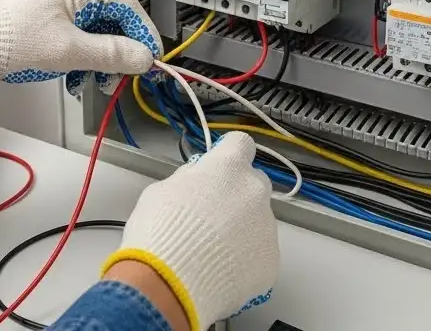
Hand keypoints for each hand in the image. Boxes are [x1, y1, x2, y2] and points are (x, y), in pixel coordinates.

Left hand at [0, 0, 159, 93]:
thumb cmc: (11, 41)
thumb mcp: (69, 51)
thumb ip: (111, 53)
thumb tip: (144, 57)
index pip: (126, 6)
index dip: (143, 32)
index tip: (152, 57)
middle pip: (112, 22)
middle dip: (120, 52)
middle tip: (122, 76)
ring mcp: (58, 12)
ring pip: (96, 37)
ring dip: (101, 62)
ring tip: (94, 83)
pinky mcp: (48, 30)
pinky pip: (79, 45)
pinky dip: (83, 63)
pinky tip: (75, 81)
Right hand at [101, 133, 278, 330]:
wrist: (168, 286)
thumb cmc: (159, 235)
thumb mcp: (160, 192)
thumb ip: (188, 180)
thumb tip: (196, 181)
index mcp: (228, 168)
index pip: (240, 144)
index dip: (228, 155)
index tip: (219, 167)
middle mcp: (254, 193)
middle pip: (254, 183)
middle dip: (237, 194)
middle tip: (212, 216)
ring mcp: (267, 228)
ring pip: (258, 221)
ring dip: (241, 230)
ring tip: (211, 252)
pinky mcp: (271, 261)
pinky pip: (259, 254)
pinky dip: (244, 261)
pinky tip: (220, 271)